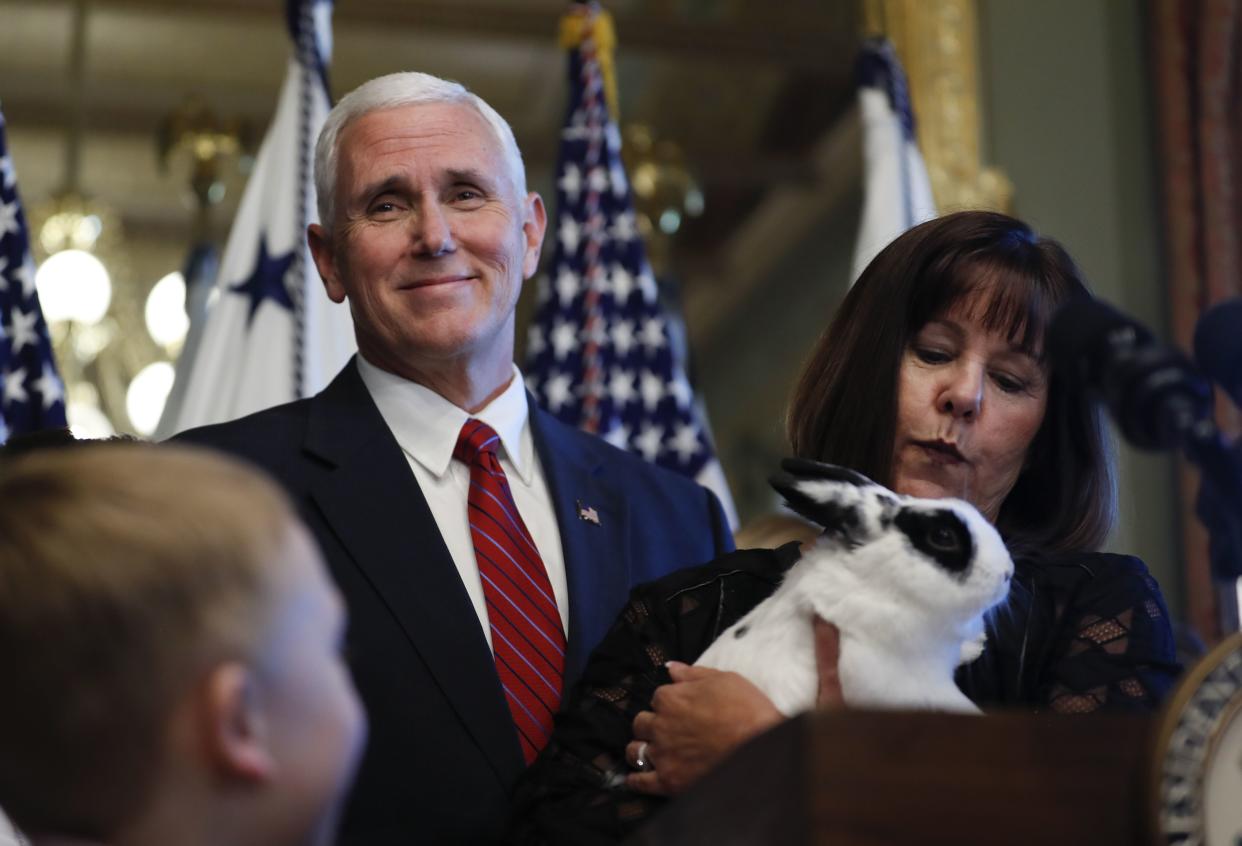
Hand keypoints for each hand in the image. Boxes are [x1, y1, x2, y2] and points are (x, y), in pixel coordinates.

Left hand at [625, 615, 843, 795]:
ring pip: (634, 751)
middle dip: (650, 724)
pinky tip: (638, 778)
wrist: (761, 748)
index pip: (657, 697)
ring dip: (639, 749)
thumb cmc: (746, 710)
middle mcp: (660, 725)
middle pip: (641, 723)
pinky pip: (639, 782)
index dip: (669, 703)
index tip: (679, 709)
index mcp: (670, 698)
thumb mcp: (723, 679)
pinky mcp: (668, 781)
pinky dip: (636, 780)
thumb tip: (670, 667)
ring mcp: (662, 755)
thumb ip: (692, 673)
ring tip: (650, 752)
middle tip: (665, 730)